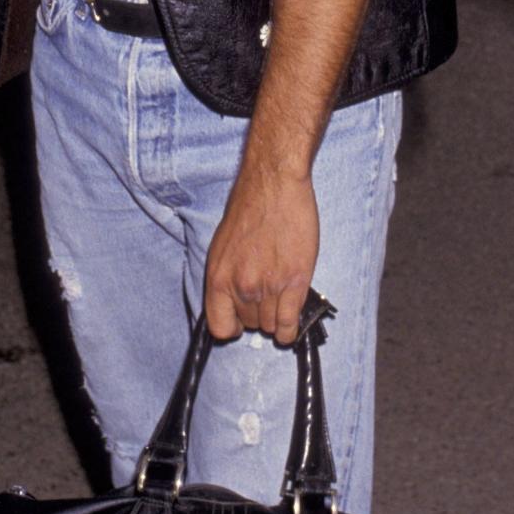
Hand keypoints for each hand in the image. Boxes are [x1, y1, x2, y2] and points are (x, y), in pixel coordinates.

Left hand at [204, 162, 318, 344]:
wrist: (273, 185)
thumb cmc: (249, 208)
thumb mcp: (222, 246)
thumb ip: (227, 277)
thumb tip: (234, 302)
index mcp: (218, 277)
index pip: (219, 327)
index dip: (232, 327)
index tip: (240, 323)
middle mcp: (241, 286)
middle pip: (250, 325)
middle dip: (258, 315)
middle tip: (267, 296)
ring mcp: (269, 286)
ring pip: (272, 326)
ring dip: (277, 317)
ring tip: (281, 299)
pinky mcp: (295, 282)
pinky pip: (290, 324)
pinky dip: (291, 328)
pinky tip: (292, 321)